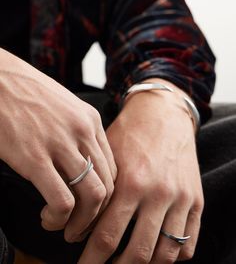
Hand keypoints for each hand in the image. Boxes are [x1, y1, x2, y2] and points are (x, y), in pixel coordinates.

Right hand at [0, 49, 116, 241]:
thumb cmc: (28, 93)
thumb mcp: (64, 107)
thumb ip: (78, 133)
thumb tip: (81, 164)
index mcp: (91, 121)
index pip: (113, 169)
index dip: (106, 195)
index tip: (91, 207)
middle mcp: (83, 132)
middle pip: (109, 186)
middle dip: (97, 214)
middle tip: (81, 225)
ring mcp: (60, 143)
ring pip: (93, 196)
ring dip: (81, 222)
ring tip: (64, 227)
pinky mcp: (35, 157)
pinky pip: (62, 201)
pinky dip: (59, 218)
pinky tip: (47, 217)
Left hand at [78, 79, 203, 262]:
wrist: (163, 115)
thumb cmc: (130, 134)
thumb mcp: (109, 155)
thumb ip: (99, 191)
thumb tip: (83, 226)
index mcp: (131, 183)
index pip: (107, 237)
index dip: (91, 258)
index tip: (83, 263)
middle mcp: (158, 194)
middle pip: (138, 253)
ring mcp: (181, 199)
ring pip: (165, 254)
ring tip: (128, 262)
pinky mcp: (196, 200)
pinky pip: (189, 243)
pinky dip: (173, 257)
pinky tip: (156, 251)